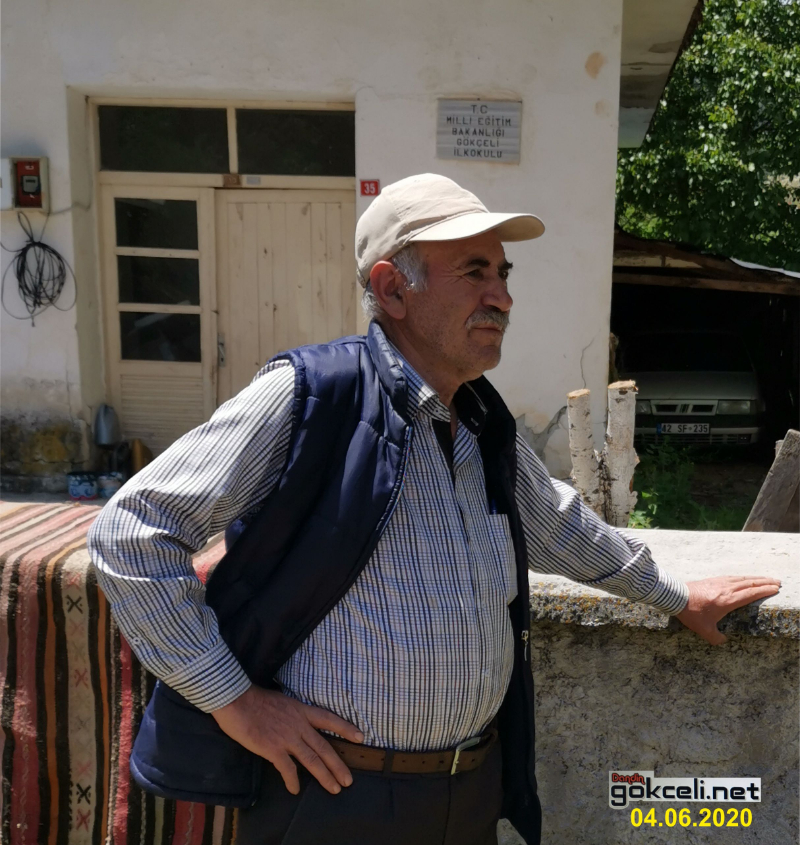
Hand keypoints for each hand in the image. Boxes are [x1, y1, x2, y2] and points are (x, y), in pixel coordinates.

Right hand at [211, 685, 363, 794]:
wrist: (237, 700)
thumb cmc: (255, 698)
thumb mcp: (282, 701)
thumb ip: (292, 713)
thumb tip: (296, 721)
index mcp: (301, 710)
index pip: (329, 719)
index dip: (345, 728)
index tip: (360, 737)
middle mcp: (298, 724)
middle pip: (324, 747)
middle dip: (338, 765)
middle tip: (348, 780)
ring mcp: (287, 737)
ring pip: (311, 760)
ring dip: (324, 776)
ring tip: (334, 789)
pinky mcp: (273, 749)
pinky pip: (287, 769)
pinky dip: (293, 781)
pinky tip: (295, 790)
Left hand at [676, 576, 780, 644]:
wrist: (675, 597)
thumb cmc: (690, 613)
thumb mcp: (704, 630)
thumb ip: (716, 638)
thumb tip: (723, 641)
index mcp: (728, 601)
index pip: (751, 594)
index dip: (764, 591)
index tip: (775, 589)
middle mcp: (726, 589)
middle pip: (750, 583)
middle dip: (765, 582)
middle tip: (777, 581)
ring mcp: (719, 582)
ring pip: (742, 578)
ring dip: (755, 578)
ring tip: (766, 578)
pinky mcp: (712, 580)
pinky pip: (732, 577)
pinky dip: (742, 577)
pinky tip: (744, 578)